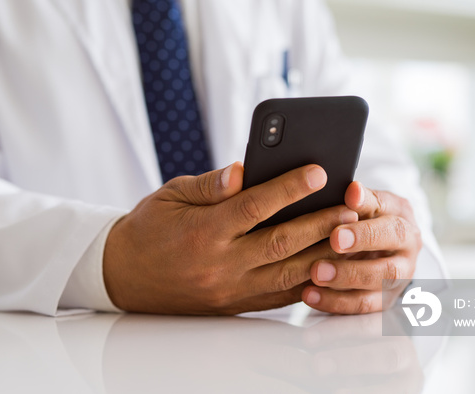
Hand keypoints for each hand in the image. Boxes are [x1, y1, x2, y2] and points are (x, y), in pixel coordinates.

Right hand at [103, 162, 357, 314]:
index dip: (289, 188)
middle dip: (320, 223)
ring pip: (286, 273)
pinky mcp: (233, 304)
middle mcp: (220, 263)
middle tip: (351, 206)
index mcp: (203, 231)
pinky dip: (305, 282)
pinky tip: (327, 266)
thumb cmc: (148, 227)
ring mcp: (229, 289)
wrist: (123, 275)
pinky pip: (277, 296)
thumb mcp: (171, 195)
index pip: (254, 207)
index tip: (318, 172)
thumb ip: (210, 185)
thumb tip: (243, 170)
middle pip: (280, 242)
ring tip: (349, 235)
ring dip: (322, 254)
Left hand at [301, 181, 422, 313]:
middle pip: (391, 244)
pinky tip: (309, 295)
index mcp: (402, 217)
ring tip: (315, 272)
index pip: (390, 217)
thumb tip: (352, 190)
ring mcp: (399, 278)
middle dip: (362, 245)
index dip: (368, 212)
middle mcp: (407, 249)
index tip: (346, 208)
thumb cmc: (361, 216)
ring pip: (379, 281)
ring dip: (345, 277)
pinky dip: (335, 302)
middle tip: (334, 241)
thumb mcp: (363, 202)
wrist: (375, 241)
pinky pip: (362, 306)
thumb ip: (358, 199)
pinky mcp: (384, 300)